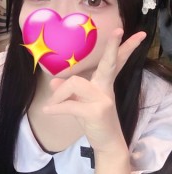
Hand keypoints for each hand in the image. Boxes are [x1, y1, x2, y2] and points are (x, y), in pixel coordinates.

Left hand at [42, 29, 145, 153]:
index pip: (114, 61)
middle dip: (112, 47)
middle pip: (109, 63)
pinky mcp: (96, 111)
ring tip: (52, 105)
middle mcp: (106, 88)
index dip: (121, 47)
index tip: (126, 31)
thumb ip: (68, 90)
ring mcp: (103, 99)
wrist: (106, 142)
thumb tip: (54, 81)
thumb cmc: (92, 119)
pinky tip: (47, 110)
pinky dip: (56, 107)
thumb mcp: (78, 102)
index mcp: (104, 83)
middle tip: (119, 31)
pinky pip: (69, 105)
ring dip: (59, 94)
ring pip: (75, 83)